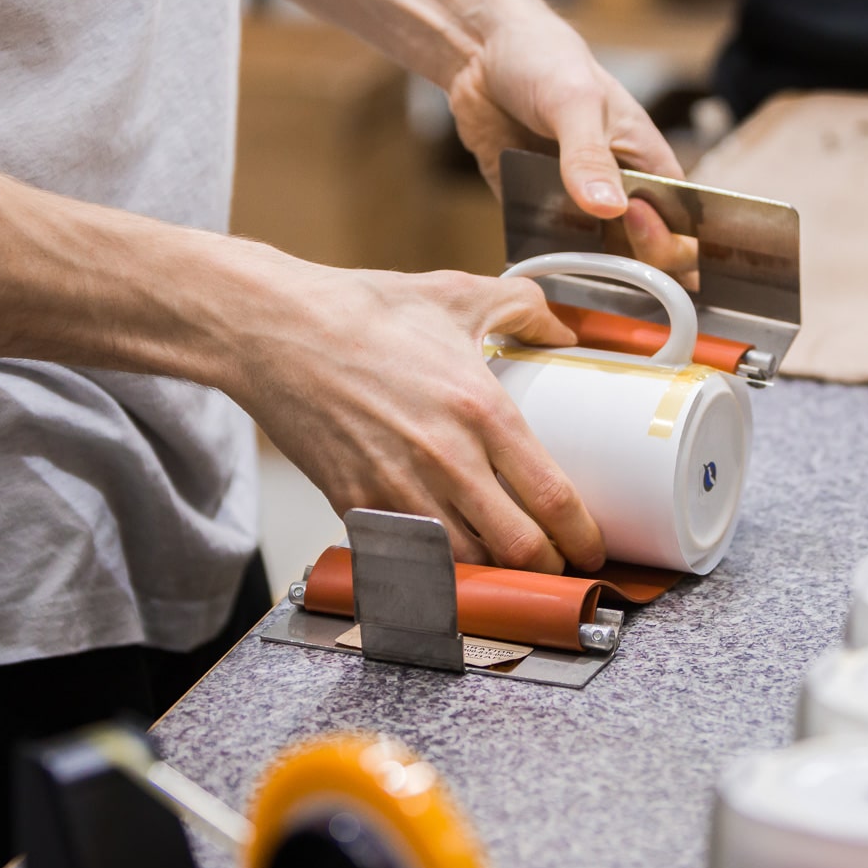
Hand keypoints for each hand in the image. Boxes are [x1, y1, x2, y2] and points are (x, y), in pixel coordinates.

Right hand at [231, 251, 605, 572]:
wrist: (275, 329)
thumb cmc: (361, 311)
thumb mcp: (458, 294)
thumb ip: (524, 308)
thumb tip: (563, 332)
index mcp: (481, 410)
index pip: (553, 498)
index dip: (584, 537)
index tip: (593, 546)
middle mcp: (445, 459)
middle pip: (518, 550)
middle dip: (547, 568)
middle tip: (557, 564)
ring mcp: (397, 489)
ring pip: (465, 566)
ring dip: (492, 573)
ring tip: (506, 564)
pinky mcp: (354, 505)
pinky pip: (407, 558)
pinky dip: (433, 567)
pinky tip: (446, 557)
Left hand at [446, 13, 698, 279]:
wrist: (483, 54)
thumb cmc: (547, 60)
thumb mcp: (573, 102)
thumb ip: (589, 155)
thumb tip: (608, 208)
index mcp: (649, 165)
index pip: (680, 224)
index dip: (668, 241)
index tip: (632, 223)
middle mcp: (620, 192)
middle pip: (643, 254)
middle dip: (629, 267)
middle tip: (600, 256)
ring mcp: (578, 206)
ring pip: (595, 260)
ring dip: (585, 273)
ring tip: (569, 273)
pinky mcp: (538, 211)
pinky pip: (547, 250)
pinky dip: (544, 262)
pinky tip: (537, 268)